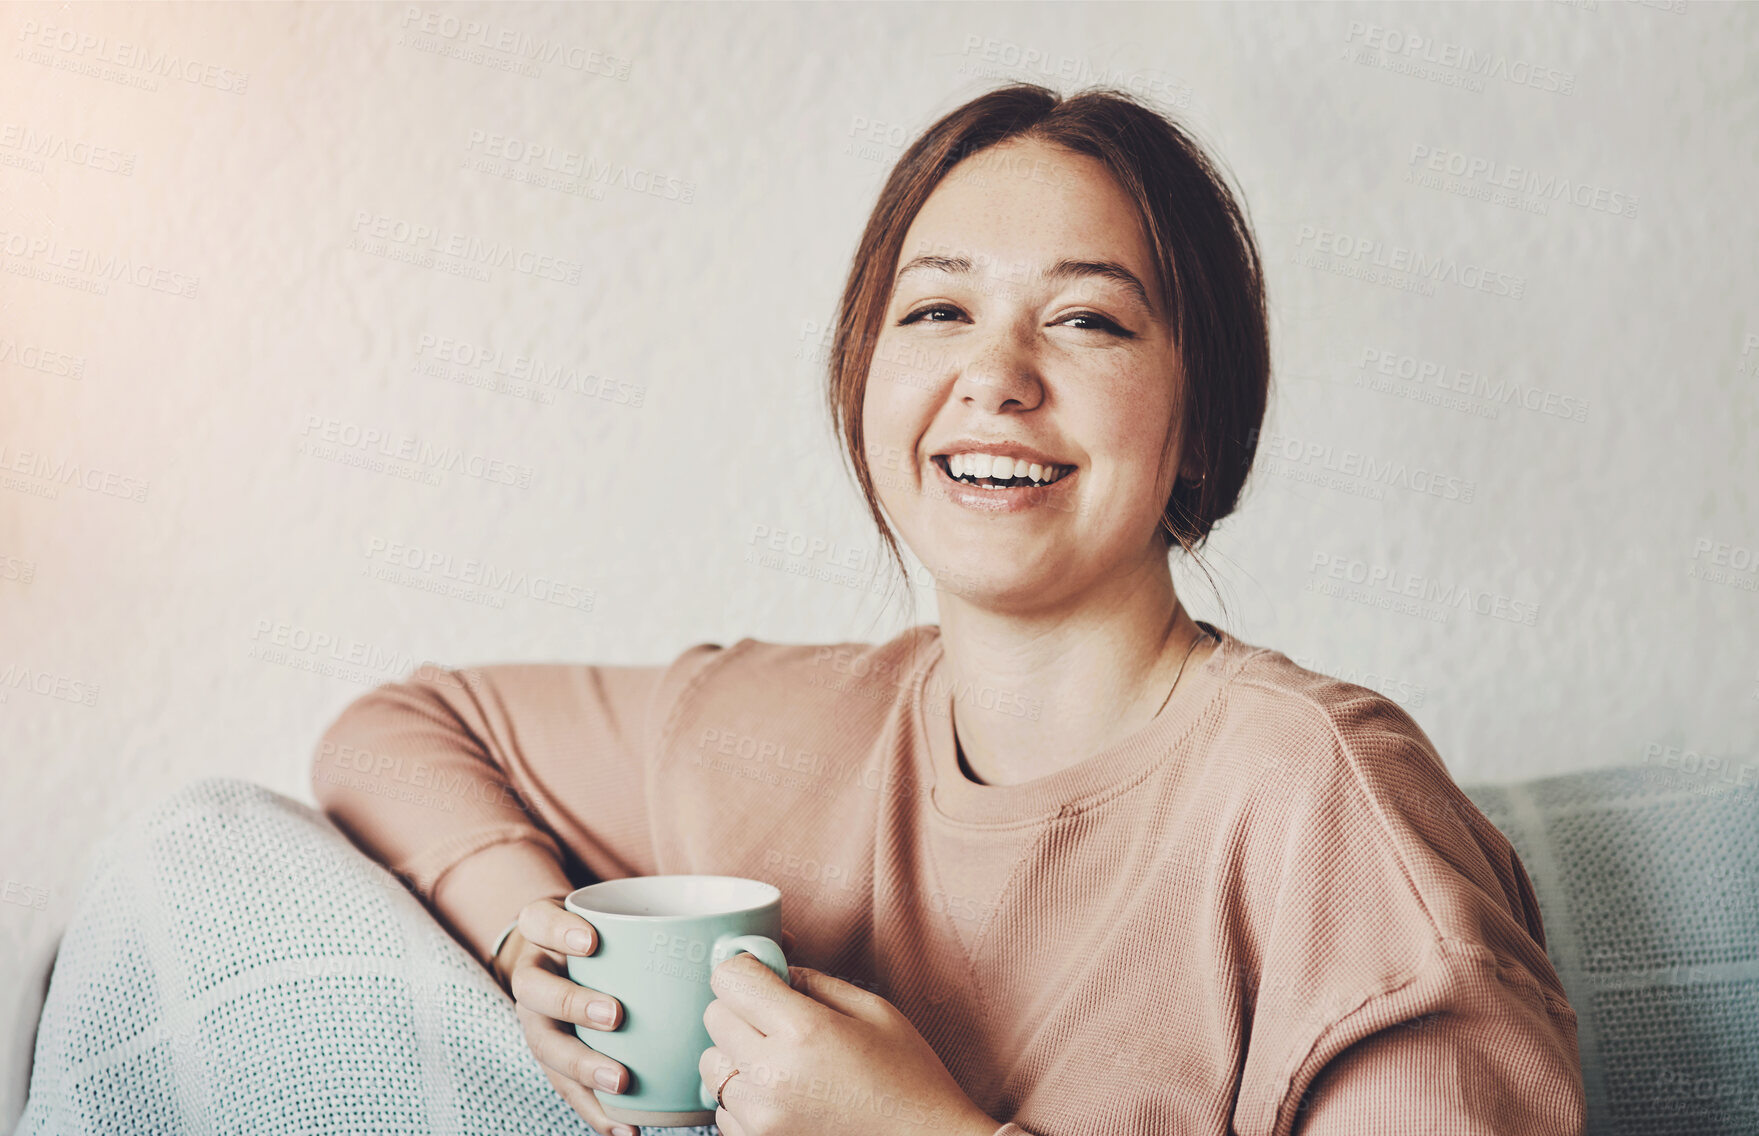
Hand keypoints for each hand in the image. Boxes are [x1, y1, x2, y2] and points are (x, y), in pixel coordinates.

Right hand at [496, 896, 799, 1135]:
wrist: (566, 957)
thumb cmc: (619, 939)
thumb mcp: (637, 920)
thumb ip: (694, 923)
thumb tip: (777, 940)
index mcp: (551, 932)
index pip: (538, 920)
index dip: (559, 929)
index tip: (593, 941)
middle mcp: (537, 976)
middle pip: (535, 990)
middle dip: (573, 1003)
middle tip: (615, 1014)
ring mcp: (539, 1020)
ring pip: (546, 1045)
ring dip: (583, 1065)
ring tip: (621, 1079)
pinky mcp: (554, 1059)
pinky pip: (567, 1090)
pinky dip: (595, 1110)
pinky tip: (624, 1126)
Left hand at [698, 955, 998, 1135]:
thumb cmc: (910, 1080)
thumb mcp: (874, 1012)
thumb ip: (816, 982)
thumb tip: (776, 969)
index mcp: (804, 1031)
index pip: (730, 980)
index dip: (746, 969)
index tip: (763, 974)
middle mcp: (772, 1076)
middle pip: (714, 1018)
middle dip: (741, 1008)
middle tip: (777, 1017)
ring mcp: (760, 1119)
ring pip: (711, 1065)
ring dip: (736, 1055)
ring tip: (782, 1062)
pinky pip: (723, 1109)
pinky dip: (744, 1097)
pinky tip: (784, 1096)